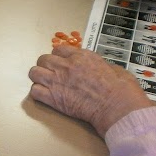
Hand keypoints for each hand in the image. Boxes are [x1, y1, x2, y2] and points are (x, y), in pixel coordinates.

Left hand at [28, 45, 152, 137]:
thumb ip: (100, 64)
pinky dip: (38, 94)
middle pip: (43, 60)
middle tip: (52, 75)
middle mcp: (66, 66)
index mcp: (81, 56)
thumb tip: (98, 67)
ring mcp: (57, 81)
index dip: (59, 57)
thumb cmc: (121, 89)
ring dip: (38, 78)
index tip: (62, 64)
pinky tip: (46, 97)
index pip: (58, 50)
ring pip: (34, 73)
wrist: (116, 106)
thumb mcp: (114, 68)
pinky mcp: (53, 98)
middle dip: (46, 67)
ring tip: (46, 85)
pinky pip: (34, 91)